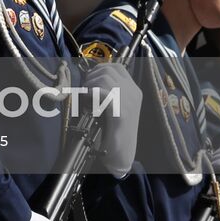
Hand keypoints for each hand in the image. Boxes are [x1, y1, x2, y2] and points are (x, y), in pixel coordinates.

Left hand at [83, 61, 141, 177]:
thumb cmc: (114, 130)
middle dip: (92, 75)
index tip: (90, 77)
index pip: (118, 67)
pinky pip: (103, 93)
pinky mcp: (121, 113)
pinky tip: (87, 100)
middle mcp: (133, 94)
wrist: (122, 153)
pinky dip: (91, 93)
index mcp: (134, 91)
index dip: (100, 68)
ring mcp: (129, 102)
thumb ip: (108, 91)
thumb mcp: (114, 106)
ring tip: (86, 95)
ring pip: (105, 79)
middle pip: (109, 70)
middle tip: (85, 88)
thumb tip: (90, 77)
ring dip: (91, 84)